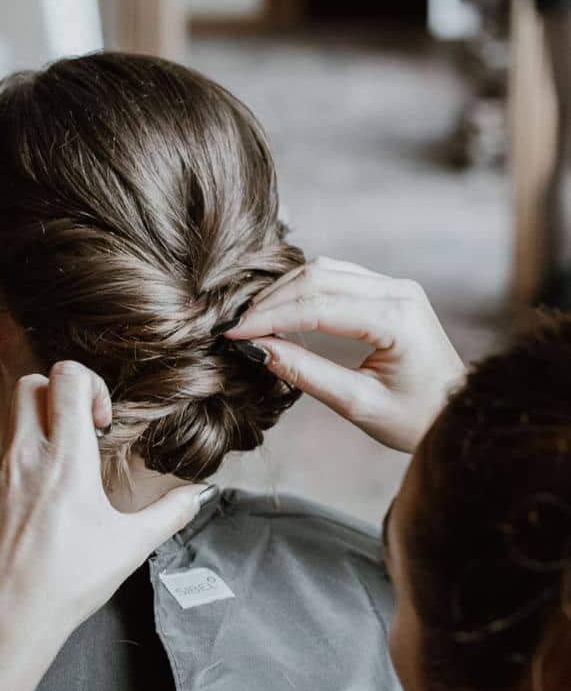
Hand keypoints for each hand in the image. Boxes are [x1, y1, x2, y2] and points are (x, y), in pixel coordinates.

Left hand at [0, 361, 210, 690]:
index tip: (102, 423)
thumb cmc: (63, 585)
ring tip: (63, 461)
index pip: (66, 377)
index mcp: (65, 459)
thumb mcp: (129, 548)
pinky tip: (40, 491)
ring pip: (10, 413)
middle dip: (60, 394)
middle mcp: (25, 455)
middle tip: (82, 432)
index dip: (91, 384)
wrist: (0, 620)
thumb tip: (199, 494)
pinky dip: (21, 451)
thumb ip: (170, 514)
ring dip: (39, 420)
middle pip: (31, 382)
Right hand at [226, 257, 465, 452]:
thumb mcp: (358, 404)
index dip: (270, 318)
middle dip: (271, 301)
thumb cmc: (415, 419)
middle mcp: (398, 291)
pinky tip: (280, 312)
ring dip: (284, 292)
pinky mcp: (389, 293)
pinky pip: (337, 278)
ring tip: (252, 322)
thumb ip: (306, 374)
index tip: (234, 335)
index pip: (318, 305)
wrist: (456, 415)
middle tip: (235, 328)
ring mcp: (395, 287)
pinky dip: (303, 291)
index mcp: (396, 317)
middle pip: (318, 277)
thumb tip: (259, 351)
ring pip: (325, 271)